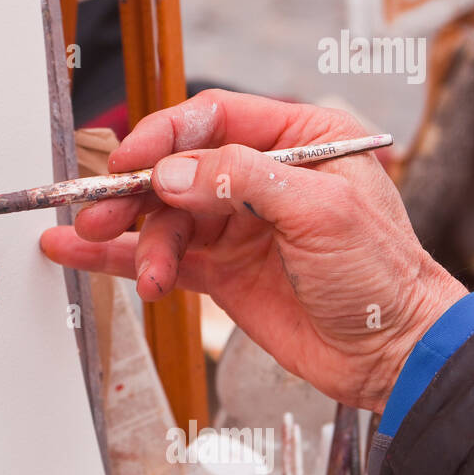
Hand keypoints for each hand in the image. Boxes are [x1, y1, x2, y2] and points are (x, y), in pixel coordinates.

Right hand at [40, 90, 466, 412]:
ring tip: (135, 269)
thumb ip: (242, 180)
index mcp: (298, 141)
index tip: (130, 160)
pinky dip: (125, 258)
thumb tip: (172, 173)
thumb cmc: (383, 276)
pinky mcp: (220, 270)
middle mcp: (260, 178)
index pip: (214, 120)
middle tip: (100, 213)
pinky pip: (162, 256)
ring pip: (164, 217)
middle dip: (134, 192)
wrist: (394, 354)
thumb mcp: (321, 212)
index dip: (165, 136)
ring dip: (138, 241)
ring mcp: (237, 225)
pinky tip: (79, 255)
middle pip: (177, 168)